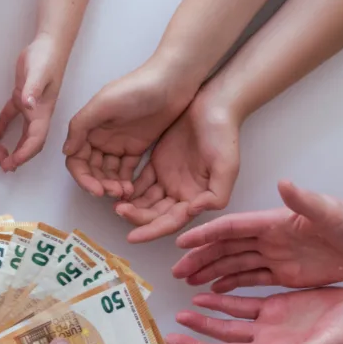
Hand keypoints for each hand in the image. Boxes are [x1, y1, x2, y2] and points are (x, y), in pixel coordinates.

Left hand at [0, 34, 65, 171]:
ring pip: (23, 133)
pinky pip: (12, 117)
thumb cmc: (46, 57)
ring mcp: (31, 105)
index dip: (24, 154)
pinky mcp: (23, 96)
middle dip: (19, 157)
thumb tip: (28, 105)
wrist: (49, 43)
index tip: (12, 164)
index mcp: (42, 110)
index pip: (35, 139)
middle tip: (5, 168)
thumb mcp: (38, 73)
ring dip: (13, 147)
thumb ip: (33, 89)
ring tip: (0, 157)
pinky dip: (3, 126)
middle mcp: (38, 112)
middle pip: (31, 142)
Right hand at [64, 56, 198, 198]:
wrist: (171, 83)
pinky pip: (126, 171)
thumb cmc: (135, 89)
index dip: (83, 177)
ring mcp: (118, 144)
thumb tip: (66, 151)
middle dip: (99, 184)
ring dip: (112, 185)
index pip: (76, 159)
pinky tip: (132, 189)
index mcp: (89, 127)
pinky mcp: (136, 149)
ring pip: (108, 173)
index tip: (96, 189)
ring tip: (125, 192)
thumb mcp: (103, 104)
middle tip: (113, 193)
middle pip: (92, 170)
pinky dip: (126, 181)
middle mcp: (100, 138)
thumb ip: (81, 126)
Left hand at [114, 84, 240, 242]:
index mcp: (197, 198)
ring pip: (146, 200)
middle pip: (155, 214)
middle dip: (137, 217)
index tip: (132, 237)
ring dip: (132, 205)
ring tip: (115, 204)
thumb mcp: (227, 166)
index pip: (171, 222)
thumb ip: (216, 195)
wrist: (214, 106)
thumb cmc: (223, 136)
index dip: (152, 231)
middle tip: (119, 211)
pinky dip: (130, 188)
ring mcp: (169, 180)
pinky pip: (141, 182)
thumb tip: (193, 212)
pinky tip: (117, 188)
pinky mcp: (158, 164)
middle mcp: (182, 194)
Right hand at [172, 180, 342, 291]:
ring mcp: (276, 255)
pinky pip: (252, 279)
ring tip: (189, 281)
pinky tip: (215, 289)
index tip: (182, 242)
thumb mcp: (331, 211)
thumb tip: (282, 183)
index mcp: (274, 221)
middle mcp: (269, 238)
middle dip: (200, 258)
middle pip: (226, 248)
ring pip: (234, 264)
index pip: (232, 227)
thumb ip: (304, 200)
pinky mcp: (286, 273)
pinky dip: (232, 283)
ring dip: (211, 271)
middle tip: (177, 271)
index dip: (206, 234)